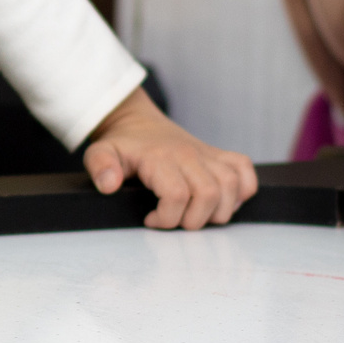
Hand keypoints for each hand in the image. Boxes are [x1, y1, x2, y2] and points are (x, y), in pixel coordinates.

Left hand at [83, 87, 256, 229]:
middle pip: (209, 195)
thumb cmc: (120, 144)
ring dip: (218, 210)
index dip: (166, 218)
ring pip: (231, 186)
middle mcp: (189, 154)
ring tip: (195, 214)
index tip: (151, 220)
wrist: (135, 122)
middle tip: (175, 219)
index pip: (177, 195)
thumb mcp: (99, 152)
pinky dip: (242, 190)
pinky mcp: (218, 154)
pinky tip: (222, 200)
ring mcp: (207, 153)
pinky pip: (244, 170)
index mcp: (160, 158)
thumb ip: (100, 167)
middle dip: (194, 220)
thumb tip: (109, 185)